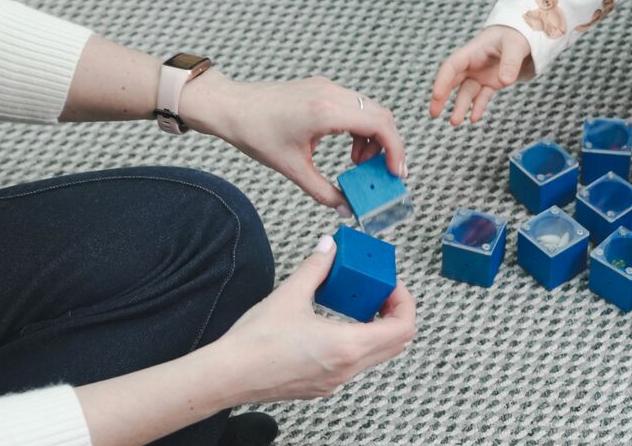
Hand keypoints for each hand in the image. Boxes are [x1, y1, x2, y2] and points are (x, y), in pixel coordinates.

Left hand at [184, 74, 406, 211]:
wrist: (231, 107)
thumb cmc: (256, 133)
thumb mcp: (292, 168)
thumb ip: (323, 191)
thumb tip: (345, 208)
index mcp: (327, 111)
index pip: (380, 124)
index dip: (395, 149)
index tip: (395, 173)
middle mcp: (332, 93)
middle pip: (381, 115)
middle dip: (388, 145)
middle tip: (382, 172)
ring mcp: (328, 87)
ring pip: (370, 109)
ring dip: (373, 137)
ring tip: (358, 163)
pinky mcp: (322, 88)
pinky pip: (354, 106)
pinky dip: (359, 127)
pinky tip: (346, 149)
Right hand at [199, 234, 415, 402]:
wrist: (227, 376)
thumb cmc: (255, 343)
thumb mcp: (290, 294)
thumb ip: (317, 267)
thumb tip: (329, 246)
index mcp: (347, 347)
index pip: (402, 328)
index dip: (404, 301)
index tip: (390, 284)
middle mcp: (346, 369)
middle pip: (395, 344)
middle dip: (394, 313)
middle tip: (378, 291)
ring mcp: (335, 381)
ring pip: (376, 355)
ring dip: (376, 327)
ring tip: (355, 302)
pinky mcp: (322, 385)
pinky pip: (354, 363)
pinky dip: (357, 340)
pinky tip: (334, 322)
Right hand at [429, 26, 532, 124]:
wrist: (522, 35)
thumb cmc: (515, 35)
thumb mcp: (515, 45)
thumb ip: (510, 62)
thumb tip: (505, 81)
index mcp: (472, 52)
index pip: (451, 66)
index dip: (442, 80)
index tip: (436, 95)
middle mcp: (472, 64)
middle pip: (452, 81)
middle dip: (441, 97)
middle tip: (433, 113)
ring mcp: (480, 74)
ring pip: (466, 92)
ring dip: (460, 106)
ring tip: (455, 122)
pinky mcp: (490, 82)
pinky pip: (482, 97)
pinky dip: (478, 107)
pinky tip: (474, 118)